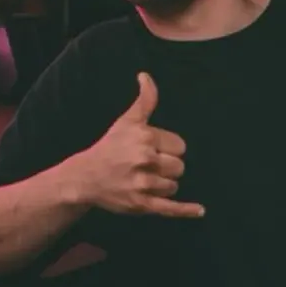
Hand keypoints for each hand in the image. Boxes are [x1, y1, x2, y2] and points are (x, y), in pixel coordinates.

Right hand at [72, 72, 204, 218]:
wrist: (85, 177)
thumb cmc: (110, 147)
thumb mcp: (127, 121)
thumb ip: (144, 99)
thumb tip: (146, 75)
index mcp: (145, 137)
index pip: (179, 146)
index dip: (168, 148)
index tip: (152, 150)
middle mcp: (144, 159)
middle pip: (179, 166)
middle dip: (168, 167)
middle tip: (147, 166)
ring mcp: (142, 183)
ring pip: (174, 185)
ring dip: (164, 184)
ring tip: (145, 180)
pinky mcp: (141, 204)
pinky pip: (170, 208)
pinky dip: (186, 210)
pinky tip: (200, 211)